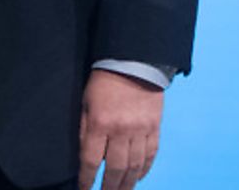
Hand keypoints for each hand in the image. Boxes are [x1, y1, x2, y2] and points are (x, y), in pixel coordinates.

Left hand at [78, 68, 162, 188]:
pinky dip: (144, 169)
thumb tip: (87, 156)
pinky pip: (151, 155)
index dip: (86, 178)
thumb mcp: (85, 102)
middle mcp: (121, 130)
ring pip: (134, 166)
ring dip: (127, 183)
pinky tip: (138, 178)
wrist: (134, 62)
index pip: (90, 160)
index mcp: (99, 123)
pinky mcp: (155, 128)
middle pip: (115, 168)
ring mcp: (140, 131)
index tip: (83, 189)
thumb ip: (85, 129)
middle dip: (109, 187)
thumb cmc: (103, 81)